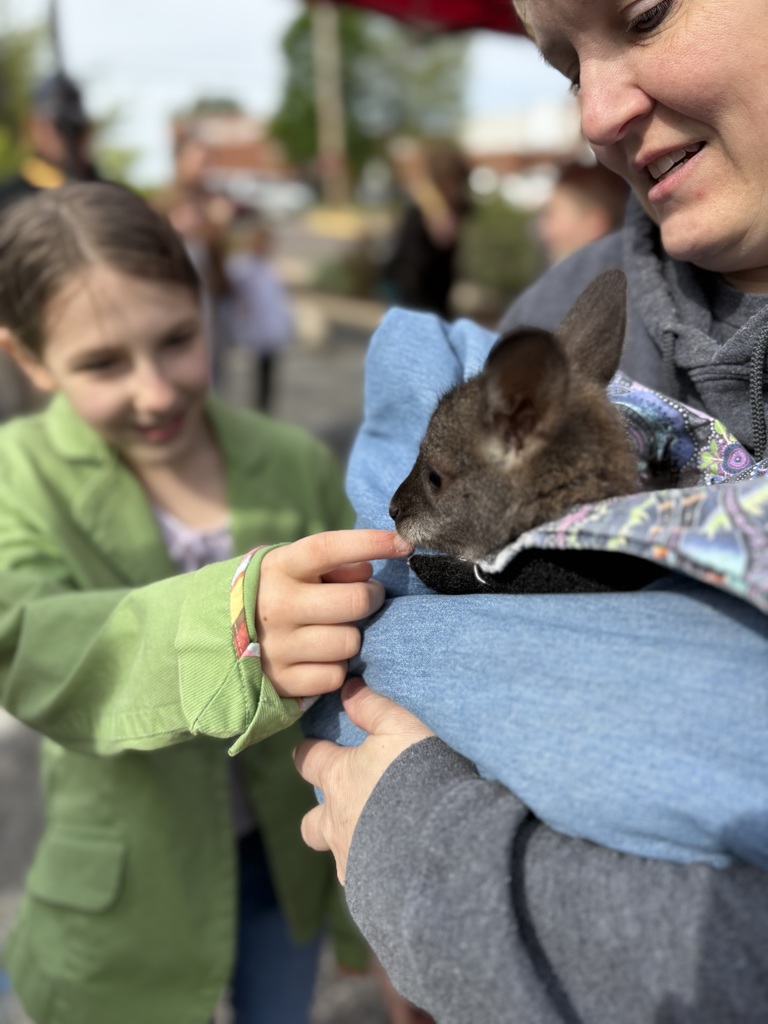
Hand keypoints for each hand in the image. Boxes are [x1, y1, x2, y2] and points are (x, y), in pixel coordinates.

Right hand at [255, 529, 409, 698]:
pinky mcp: (282, 681)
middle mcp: (276, 605)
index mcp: (279, 568)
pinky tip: (321, 657)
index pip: (329, 548)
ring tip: (336, 629)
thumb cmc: (276, 593)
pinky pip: (336, 675)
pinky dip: (336, 668)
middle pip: (356, 601)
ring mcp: (278, 646)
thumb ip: (332, 565)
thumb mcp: (294, 569)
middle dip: (372, 597)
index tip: (403, 543)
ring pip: (351, 642)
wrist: (220, 638)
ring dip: (352, 636)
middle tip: (367, 597)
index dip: (370, 542)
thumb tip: (368, 572)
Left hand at [294, 678, 433, 882]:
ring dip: (351, 849)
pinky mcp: (371, 894)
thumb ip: (373, 708)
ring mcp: (352, 863)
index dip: (309, 753)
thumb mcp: (400, 728)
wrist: (441, 841)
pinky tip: (398, 874)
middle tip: (345, 808)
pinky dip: (377, 878)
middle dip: (320, 817)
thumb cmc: (417, 775)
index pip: (309, 761)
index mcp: (339, 781)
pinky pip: (366, 886)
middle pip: (311, 825)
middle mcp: (336, 824)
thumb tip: (347, 689)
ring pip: (339, 858)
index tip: (311, 750)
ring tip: (378, 845)